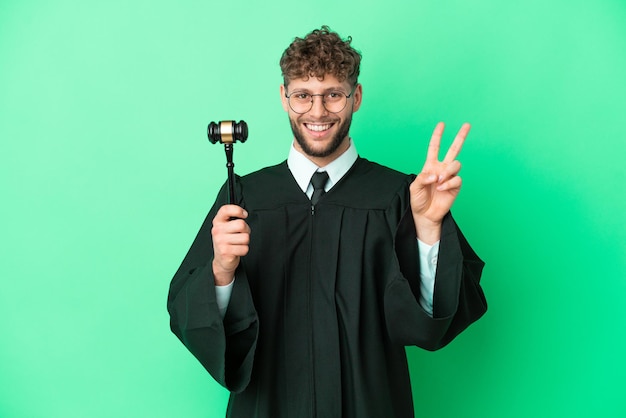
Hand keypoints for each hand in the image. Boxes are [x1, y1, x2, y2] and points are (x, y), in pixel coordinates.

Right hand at [211, 205, 249, 285]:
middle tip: (242, 233)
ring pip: (245, 237)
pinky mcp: (225, 252)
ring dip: (245, 242)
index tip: (244, 214)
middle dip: (246, 230)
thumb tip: (244, 213)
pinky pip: (244, 249)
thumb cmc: (226, 241)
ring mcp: (220, 241)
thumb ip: (232, 218)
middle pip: (241, 224)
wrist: (222, 259)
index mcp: (217, 222)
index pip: (226, 209)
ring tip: (238, 243)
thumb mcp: (226, 227)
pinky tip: (237, 250)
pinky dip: (244, 250)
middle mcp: (217, 230)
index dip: (238, 210)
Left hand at [410, 122, 469, 243]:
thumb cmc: (418, 200)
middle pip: (454, 149)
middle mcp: (442, 169)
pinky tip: (441, 188)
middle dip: (460, 137)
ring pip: (456, 164)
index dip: (437, 136)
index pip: (434, 148)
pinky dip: (448, 183)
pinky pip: (456, 179)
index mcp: (430, 166)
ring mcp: (449, 177)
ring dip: (447, 171)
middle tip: (467, 125)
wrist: (425, 215)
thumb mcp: (414, 187)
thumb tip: (436, 174)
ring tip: (439, 180)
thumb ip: (423, 177)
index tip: (442, 124)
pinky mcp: (455, 187)